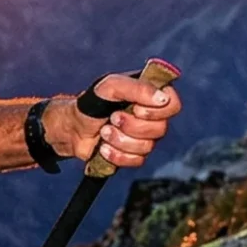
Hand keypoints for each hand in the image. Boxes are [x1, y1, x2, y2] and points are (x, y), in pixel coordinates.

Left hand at [51, 74, 181, 169]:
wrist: (73, 127)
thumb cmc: (92, 102)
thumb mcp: (111, 86)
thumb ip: (137, 87)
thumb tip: (163, 99)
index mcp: (151, 96)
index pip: (173, 105)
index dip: (155, 111)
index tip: (135, 107)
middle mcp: (152, 118)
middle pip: (160, 129)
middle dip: (131, 126)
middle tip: (112, 118)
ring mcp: (145, 138)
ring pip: (147, 147)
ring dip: (120, 139)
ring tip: (104, 131)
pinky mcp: (134, 155)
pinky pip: (136, 161)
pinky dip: (116, 154)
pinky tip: (104, 147)